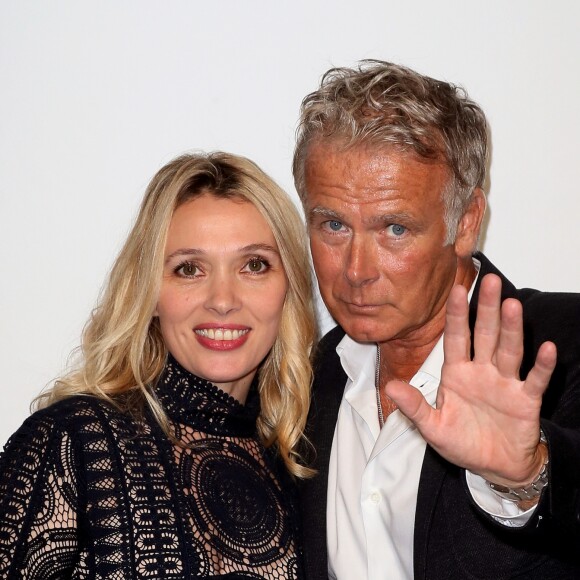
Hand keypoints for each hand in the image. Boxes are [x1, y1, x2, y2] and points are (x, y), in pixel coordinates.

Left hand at [385, 274, 555, 486]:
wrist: (493, 466)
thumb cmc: (462, 442)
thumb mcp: (433, 427)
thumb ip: (415, 407)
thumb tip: (390, 387)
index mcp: (457, 373)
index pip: (456, 338)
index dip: (456, 315)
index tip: (455, 289)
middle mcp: (482, 372)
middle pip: (485, 335)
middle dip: (486, 309)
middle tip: (490, 281)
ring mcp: (505, 383)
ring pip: (509, 351)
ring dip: (511, 329)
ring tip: (512, 305)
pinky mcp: (526, 400)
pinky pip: (535, 380)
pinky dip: (541, 366)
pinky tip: (546, 348)